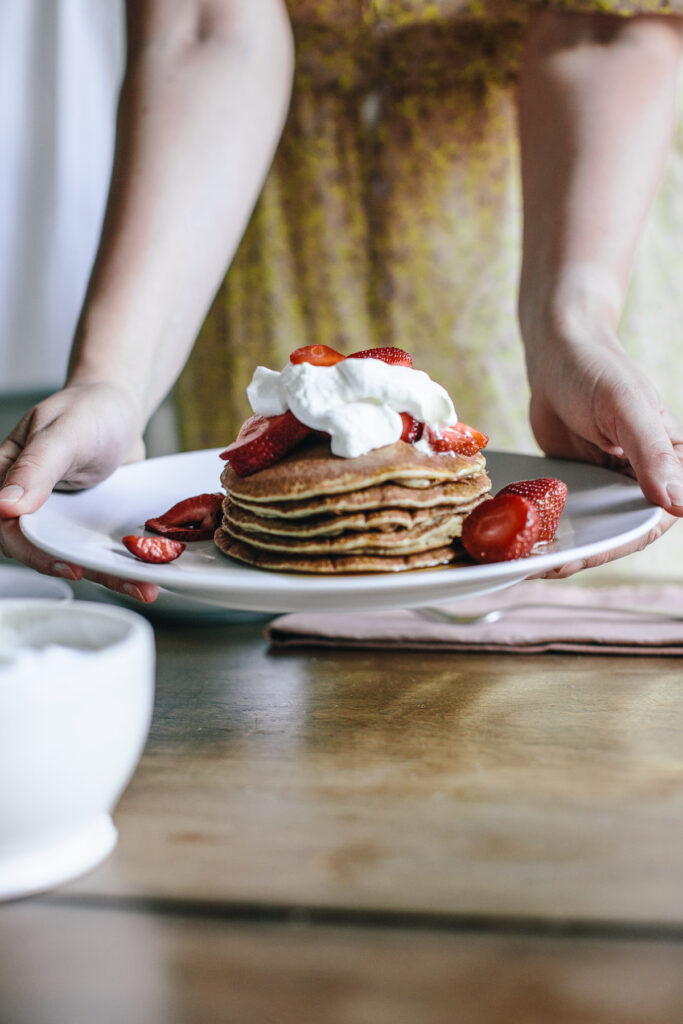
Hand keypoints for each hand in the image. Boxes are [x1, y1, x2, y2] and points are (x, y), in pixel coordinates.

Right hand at [0, 383, 158, 600]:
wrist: (121, 408)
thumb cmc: (89, 409)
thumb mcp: (64, 432)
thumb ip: (36, 466)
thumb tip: (5, 506)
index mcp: (6, 476)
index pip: (6, 526)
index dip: (32, 550)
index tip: (66, 564)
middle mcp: (29, 503)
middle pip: (39, 549)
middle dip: (76, 572)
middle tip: (117, 582)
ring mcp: (59, 516)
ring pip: (72, 555)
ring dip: (106, 577)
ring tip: (144, 589)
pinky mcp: (85, 524)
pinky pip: (97, 550)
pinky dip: (120, 566)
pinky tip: (145, 578)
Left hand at [525, 323, 682, 577]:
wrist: (558, 352)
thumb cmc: (599, 369)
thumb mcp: (626, 407)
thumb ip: (651, 453)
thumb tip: (677, 503)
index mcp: (670, 465)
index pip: (650, 520)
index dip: (616, 544)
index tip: (579, 557)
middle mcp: (641, 481)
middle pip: (616, 531)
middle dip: (581, 552)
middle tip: (541, 566)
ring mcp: (607, 484)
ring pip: (589, 527)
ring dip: (560, 545)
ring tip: (524, 562)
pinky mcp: (577, 483)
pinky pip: (564, 512)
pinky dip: (545, 527)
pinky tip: (518, 540)